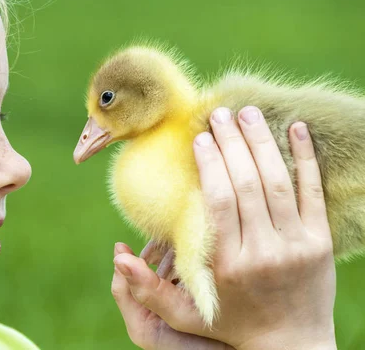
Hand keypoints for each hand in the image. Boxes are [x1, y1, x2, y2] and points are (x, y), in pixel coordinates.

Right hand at [112, 106, 336, 349]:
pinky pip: (313, 192)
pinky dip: (305, 157)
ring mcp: (297, 245)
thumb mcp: (185, 315)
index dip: (209, 165)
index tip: (199, 138)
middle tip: (218, 113)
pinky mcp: (321, 242)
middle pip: (246, 184)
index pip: (219, 202)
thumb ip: (147, 290)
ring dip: (261, 142)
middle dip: (231, 143)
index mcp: (228, 265)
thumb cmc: (232, 325)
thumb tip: (117, 258)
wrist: (292, 346)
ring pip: (277, 182)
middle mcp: (264, 251)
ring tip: (245, 112)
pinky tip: (295, 128)